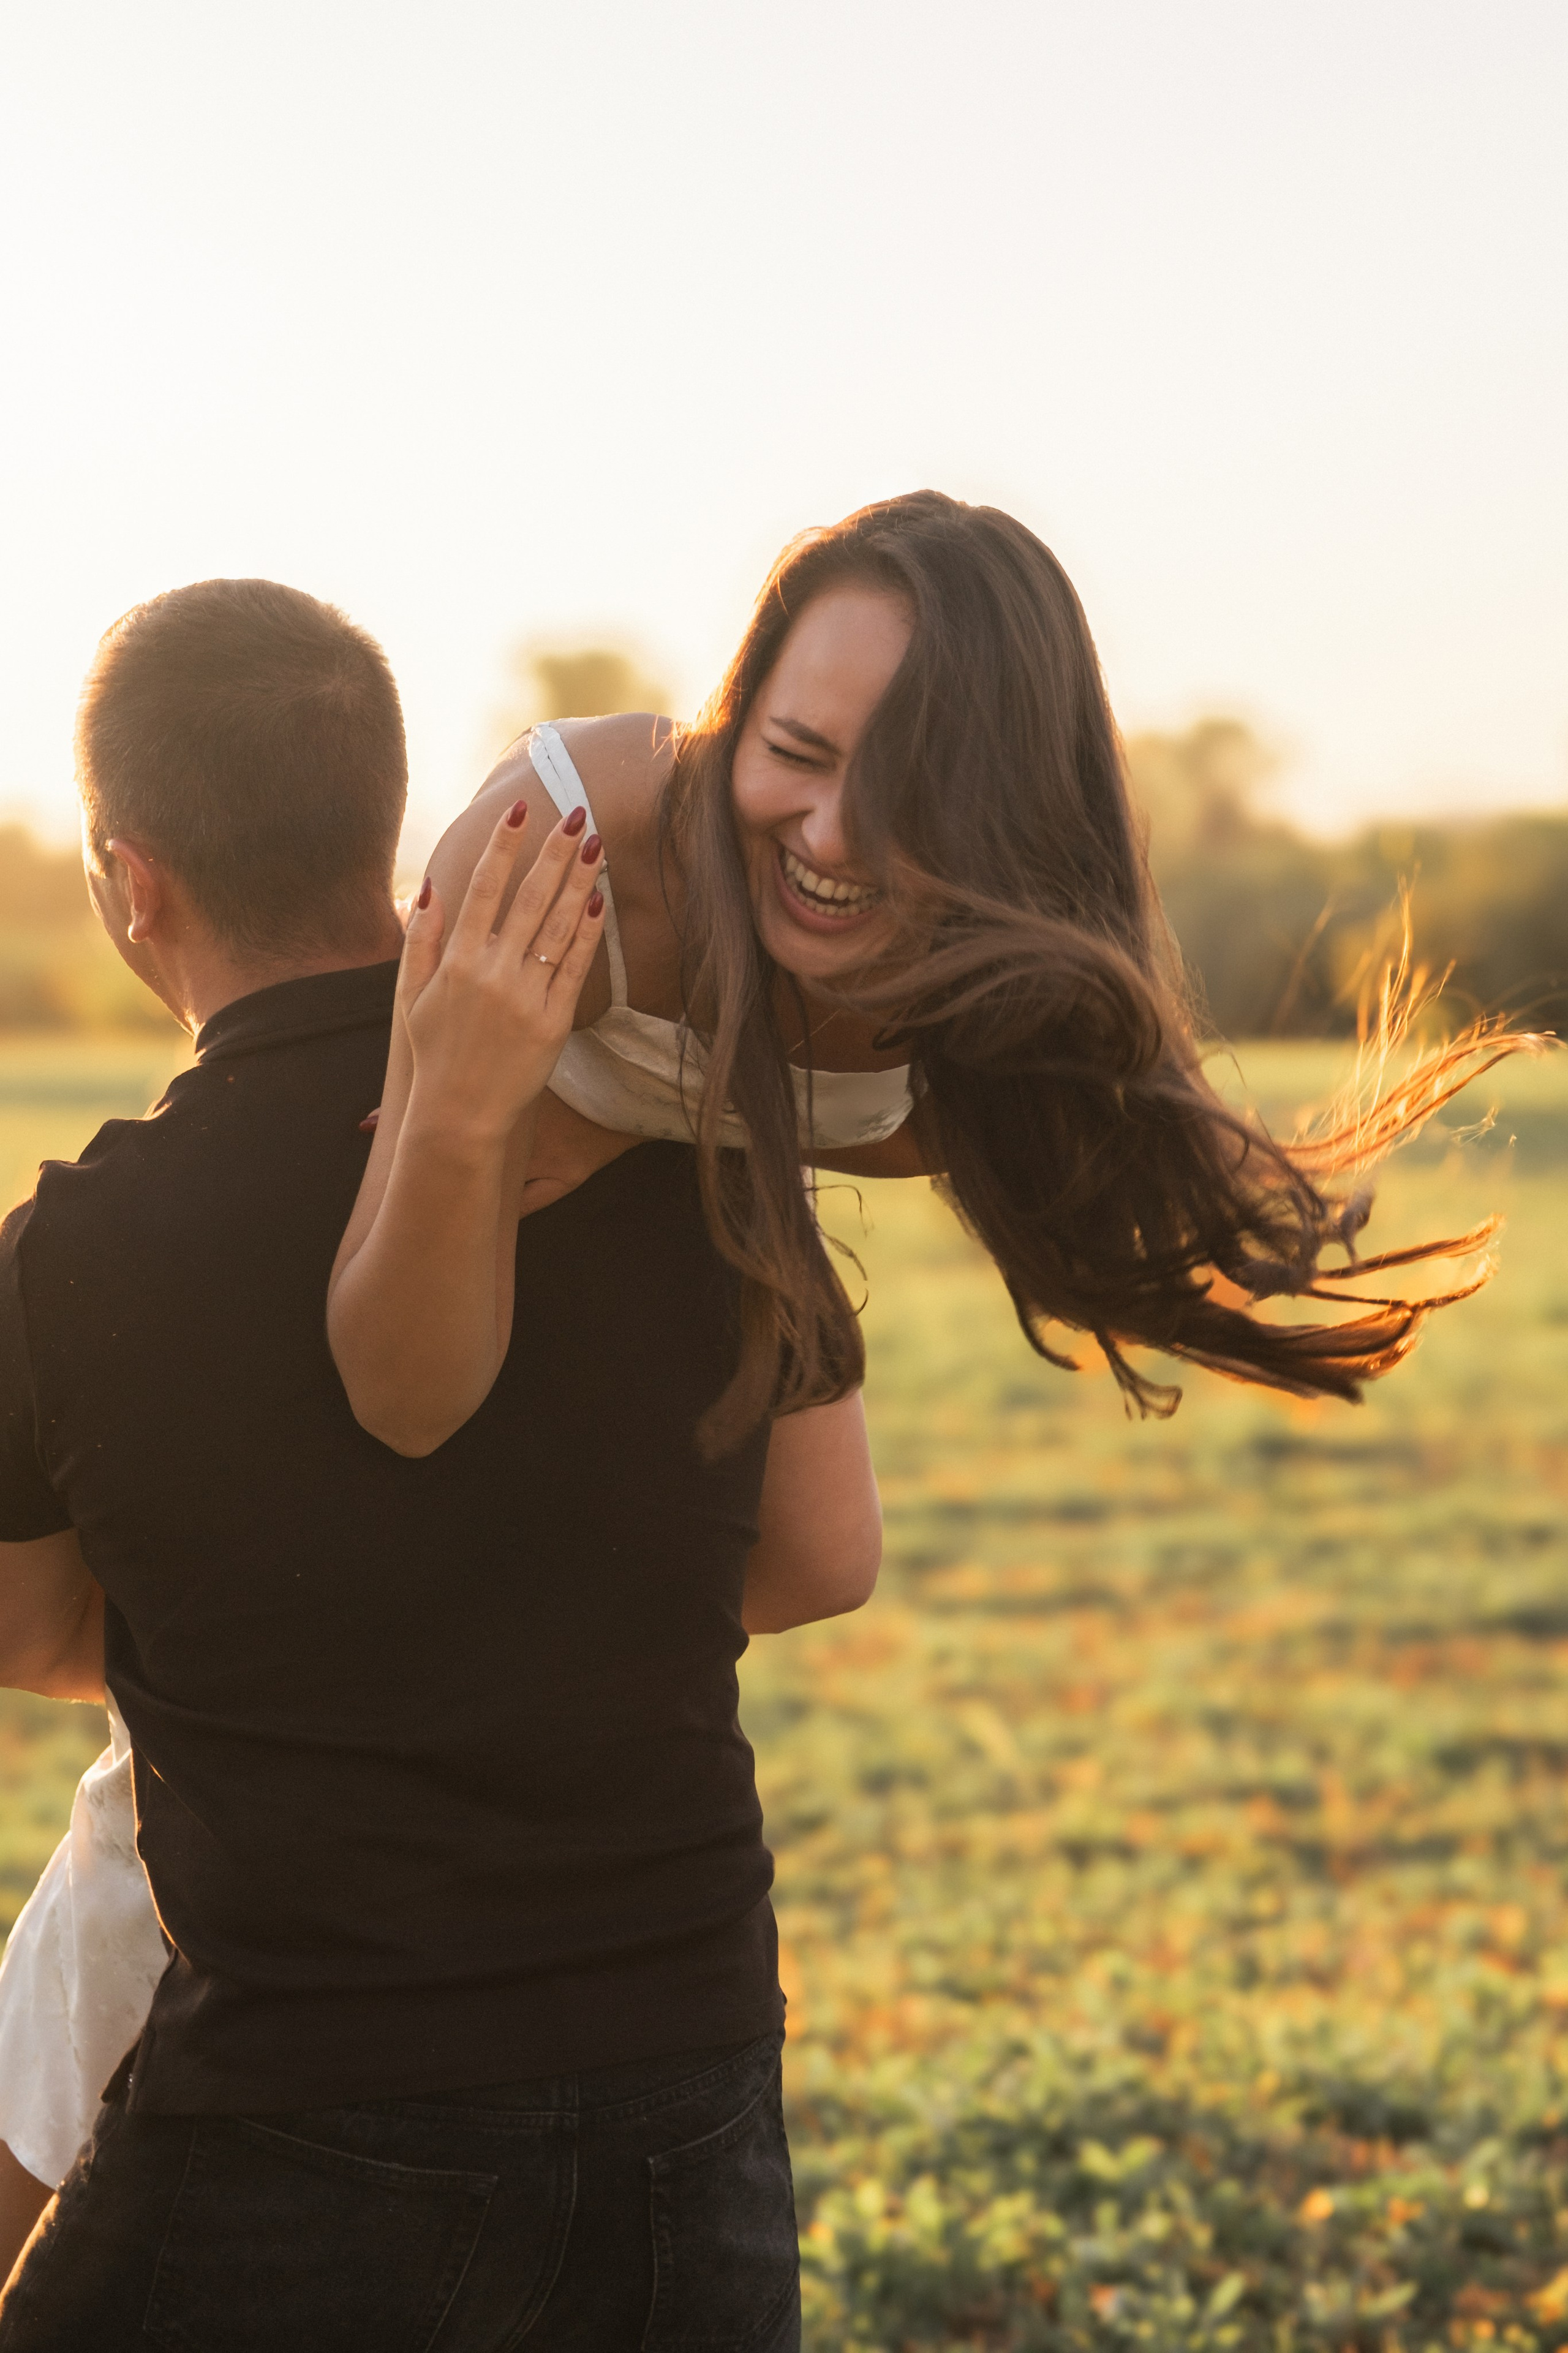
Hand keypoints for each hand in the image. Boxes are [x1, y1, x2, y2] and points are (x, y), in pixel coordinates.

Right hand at [396, 800, 605, 1148]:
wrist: (459, 1114)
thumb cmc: (435, 1052)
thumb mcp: (412, 995)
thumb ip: (420, 938)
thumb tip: (430, 886)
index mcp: (457, 962)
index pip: (484, 889)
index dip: (503, 846)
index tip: (520, 809)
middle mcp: (492, 974)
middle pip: (529, 899)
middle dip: (554, 852)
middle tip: (578, 815)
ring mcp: (525, 998)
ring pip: (556, 928)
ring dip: (578, 883)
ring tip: (597, 846)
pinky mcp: (552, 1023)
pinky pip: (574, 970)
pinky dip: (586, 935)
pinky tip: (597, 902)